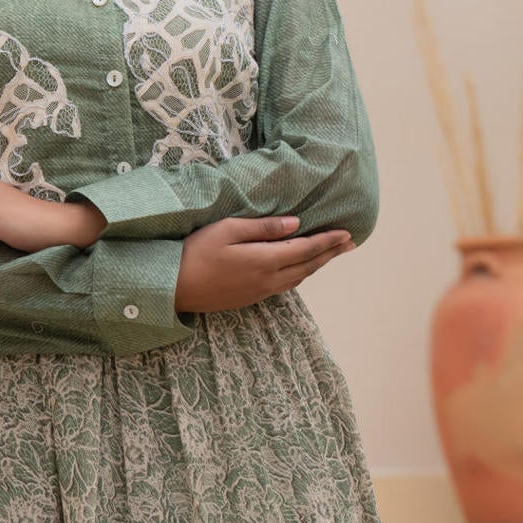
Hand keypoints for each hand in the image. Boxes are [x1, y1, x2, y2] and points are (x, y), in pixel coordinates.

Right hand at [175, 214, 354, 312]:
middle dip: (330, 254)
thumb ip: (263, 228)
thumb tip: (296, 224)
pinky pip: (285, 286)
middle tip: (350, 244)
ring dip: (317, 265)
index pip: (306, 249)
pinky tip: (301, 269)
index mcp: (264, 260)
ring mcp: (259, 292)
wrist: (172, 288)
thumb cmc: (195, 252)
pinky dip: (300, 274)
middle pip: (308, 266)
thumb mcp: (227, 230)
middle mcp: (268, 280)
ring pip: (298, 278)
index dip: (328, 241)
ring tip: (330, 255)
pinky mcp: (250, 298)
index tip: (346, 233)